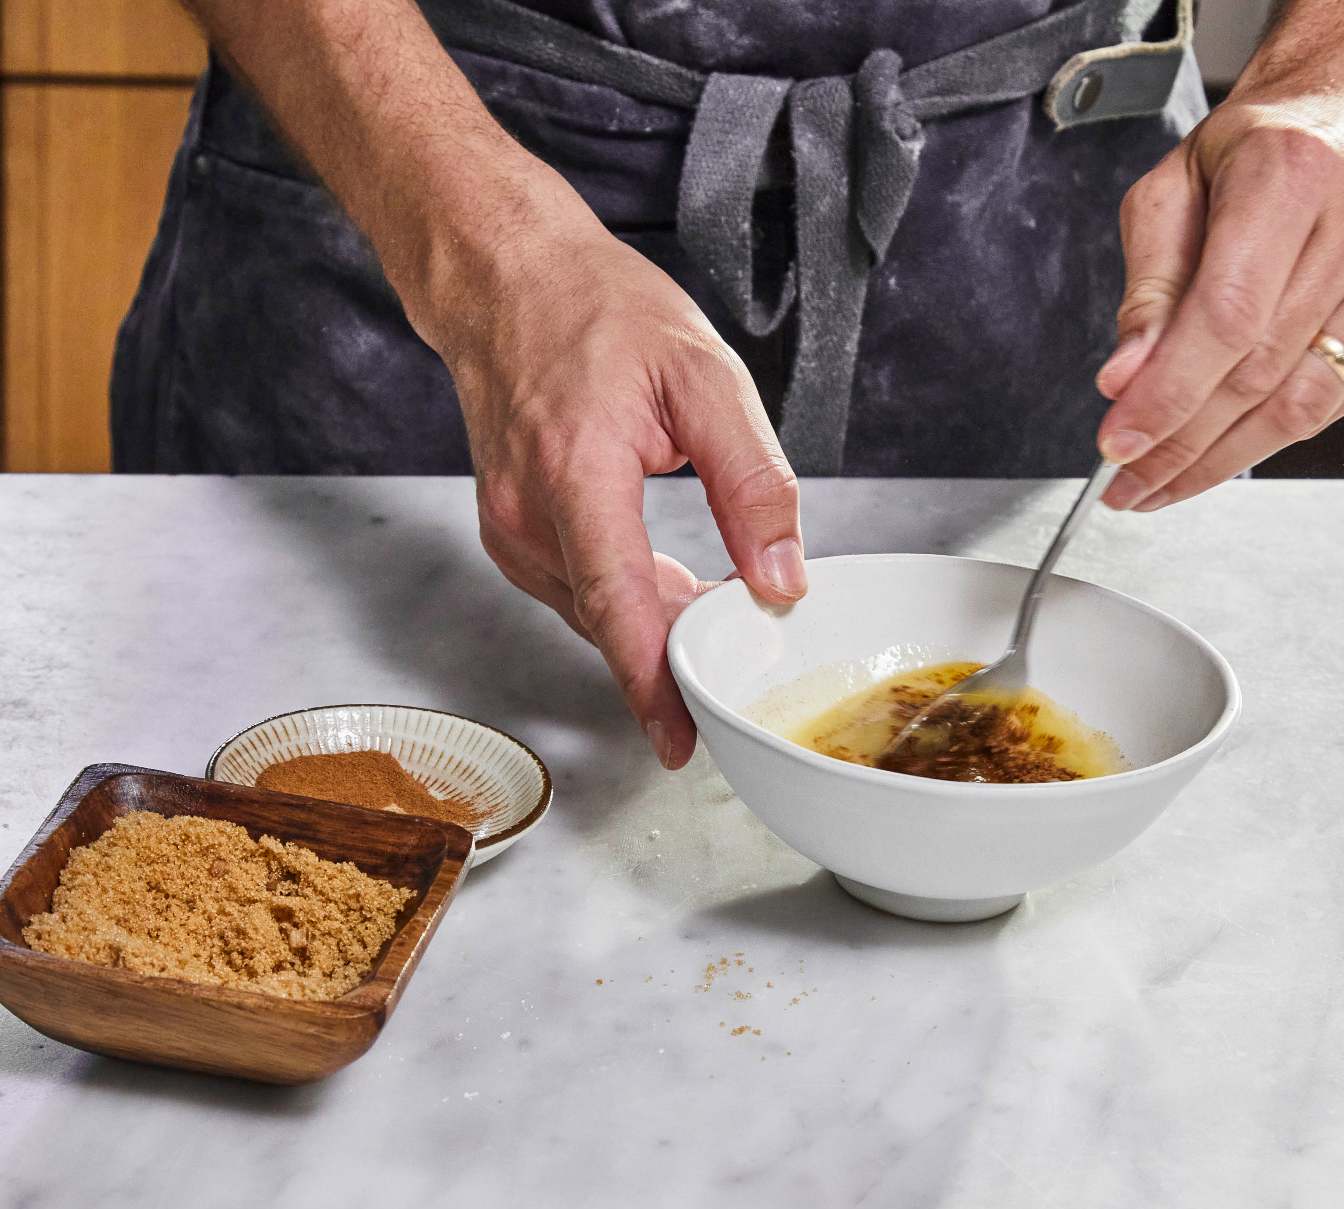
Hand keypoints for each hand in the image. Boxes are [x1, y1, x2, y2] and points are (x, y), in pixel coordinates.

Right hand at [434, 217, 804, 768]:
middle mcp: (527, 512)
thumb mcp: (705, 375)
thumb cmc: (599, 310)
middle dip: (679, 657)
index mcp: (575, 471)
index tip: (679, 742)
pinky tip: (672, 590)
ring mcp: (508, 527)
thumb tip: (783, 578)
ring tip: (720, 618)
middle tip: (749, 668)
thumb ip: (752, 480)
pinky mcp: (509, 531)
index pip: (616, 601)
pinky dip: (627, 602)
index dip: (649, 681)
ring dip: (657, 627)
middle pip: (610, 620)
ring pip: (595, 613)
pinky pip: (578, 591)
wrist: (506, 277)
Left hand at [1094, 86, 1343, 511]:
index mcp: (1293, 170)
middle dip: (1183, 441)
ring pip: (1304, 405)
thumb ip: (1149, 287)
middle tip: (1129, 480)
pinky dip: (1275, 433)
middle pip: (1260, 371)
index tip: (1118, 444)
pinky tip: (1228, 444)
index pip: (1226, 315)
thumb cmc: (1264, 149)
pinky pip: (1337, 405)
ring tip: (1165, 483)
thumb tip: (1125, 380)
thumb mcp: (1177, 189)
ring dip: (1225, 458)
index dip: (1170, 393)